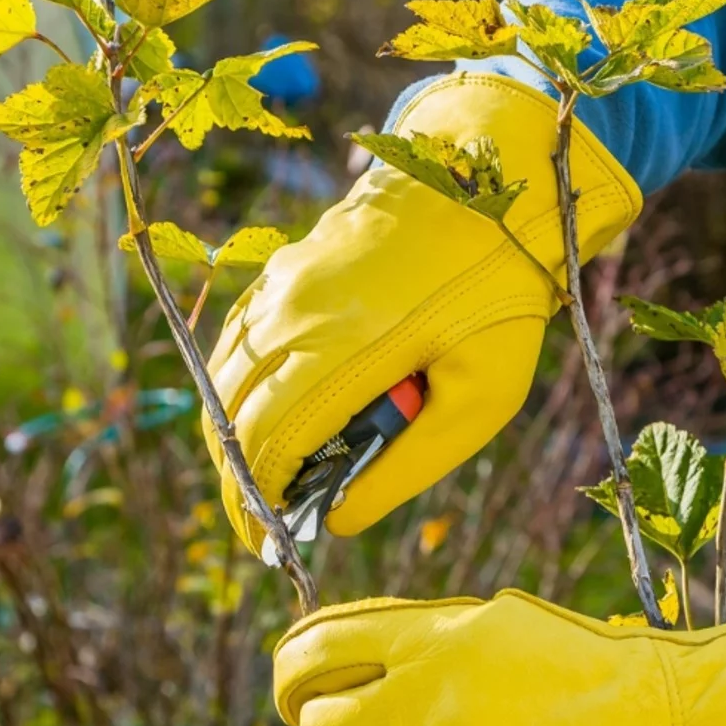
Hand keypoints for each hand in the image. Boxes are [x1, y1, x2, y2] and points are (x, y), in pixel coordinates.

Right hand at [202, 74, 641, 550]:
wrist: (490, 181)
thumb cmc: (499, 295)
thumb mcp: (481, 397)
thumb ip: (407, 467)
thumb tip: (338, 520)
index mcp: (341, 349)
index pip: (264, 444)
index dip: (257, 504)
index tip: (267, 543)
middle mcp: (294, 314)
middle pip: (231, 416)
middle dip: (238, 480)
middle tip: (263, 524)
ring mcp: (282, 284)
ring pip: (226, 377)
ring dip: (234, 433)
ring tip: (267, 478)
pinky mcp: (285, 267)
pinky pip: (240, 338)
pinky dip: (241, 386)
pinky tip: (270, 412)